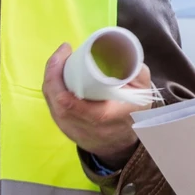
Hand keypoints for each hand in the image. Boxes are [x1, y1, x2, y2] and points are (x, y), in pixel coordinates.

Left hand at [43, 43, 153, 164]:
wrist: (122, 143)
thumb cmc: (133, 113)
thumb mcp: (143, 93)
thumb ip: (135, 72)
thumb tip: (121, 51)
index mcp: (105, 117)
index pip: (77, 106)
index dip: (63, 81)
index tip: (67, 54)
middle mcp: (85, 127)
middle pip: (58, 102)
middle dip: (54, 73)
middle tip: (63, 51)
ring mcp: (72, 130)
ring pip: (52, 103)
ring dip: (51, 78)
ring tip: (60, 59)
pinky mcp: (64, 129)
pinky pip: (52, 106)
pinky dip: (52, 88)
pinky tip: (56, 74)